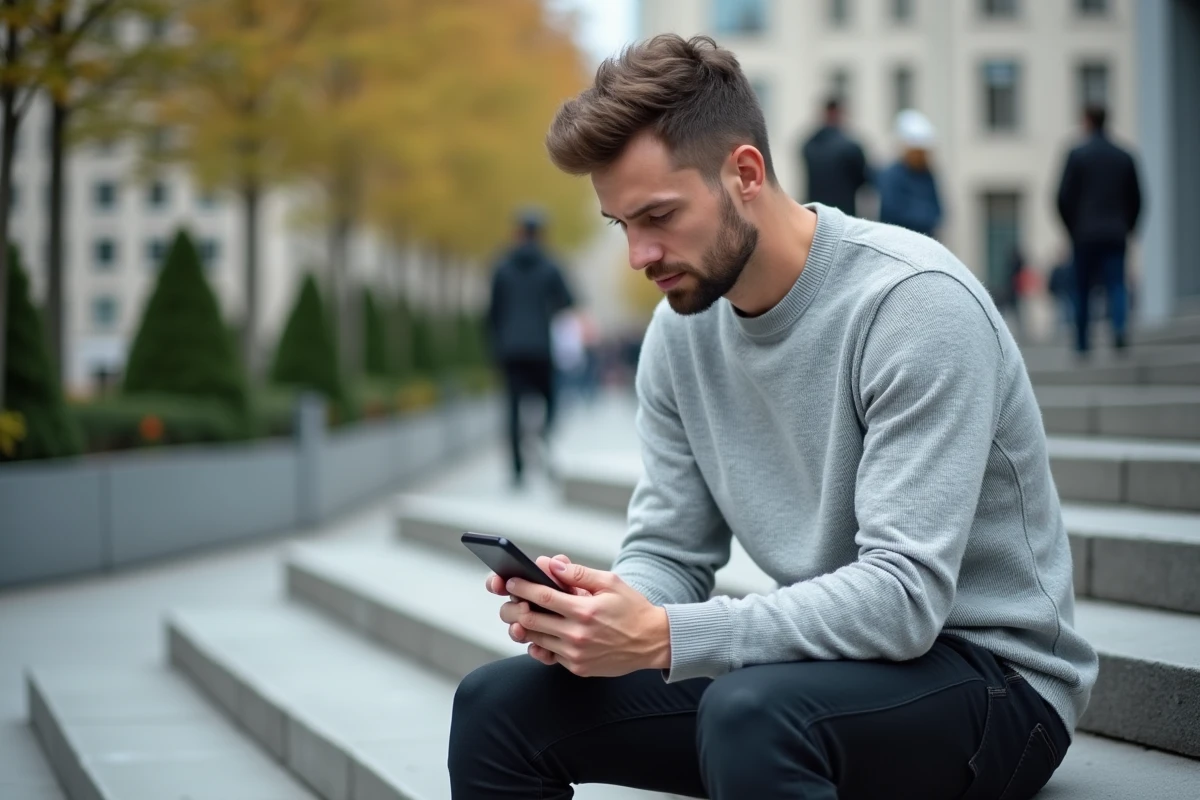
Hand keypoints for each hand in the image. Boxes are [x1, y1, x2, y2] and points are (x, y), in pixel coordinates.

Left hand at [498, 560, 670, 676]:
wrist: (653, 642)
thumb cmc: (632, 609)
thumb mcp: (610, 582)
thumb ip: (577, 574)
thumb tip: (551, 564)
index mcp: (585, 610)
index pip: (542, 596)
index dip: (521, 588)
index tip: (511, 582)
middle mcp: (577, 635)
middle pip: (530, 621)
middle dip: (513, 609)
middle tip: (509, 601)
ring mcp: (576, 655)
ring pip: (535, 640)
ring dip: (523, 627)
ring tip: (522, 616)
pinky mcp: (578, 668)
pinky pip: (549, 655)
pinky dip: (540, 644)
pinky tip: (541, 633)